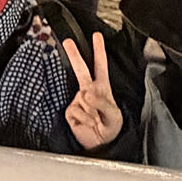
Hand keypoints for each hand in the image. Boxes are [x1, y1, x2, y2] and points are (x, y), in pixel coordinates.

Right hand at [61, 33, 123, 148]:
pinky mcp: (70, 112)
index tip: (96, 36)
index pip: (100, 66)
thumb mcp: (114, 115)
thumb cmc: (111, 127)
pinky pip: (76, 111)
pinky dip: (84, 119)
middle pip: (81, 70)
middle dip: (75, 55)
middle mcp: (89, 91)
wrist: (100, 144)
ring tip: (97, 120)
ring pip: (82, 98)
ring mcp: (78, 101)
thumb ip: (102, 103)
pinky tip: (88, 124)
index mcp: (102, 88)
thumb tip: (86, 94)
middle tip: (67, 41)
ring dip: (92, 111)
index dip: (99, 51)